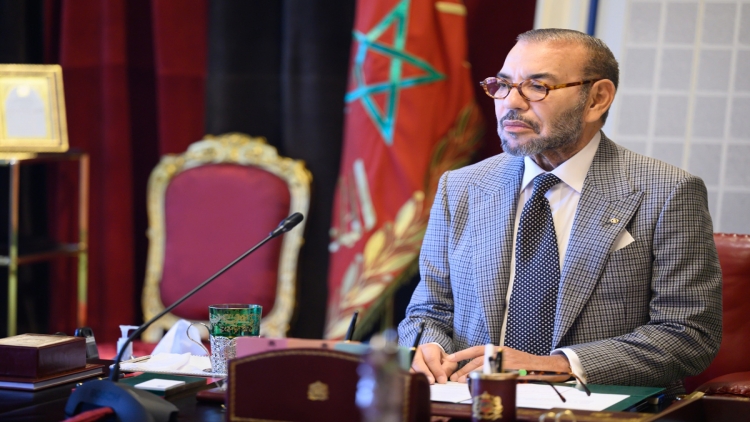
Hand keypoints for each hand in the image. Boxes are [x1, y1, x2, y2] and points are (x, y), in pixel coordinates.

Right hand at [410, 343, 457, 383]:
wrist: (430, 357)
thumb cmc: (440, 360)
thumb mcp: (448, 361)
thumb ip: (448, 368)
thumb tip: (442, 378)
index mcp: (429, 349)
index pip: (431, 358)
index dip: (436, 370)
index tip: (442, 380)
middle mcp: (417, 352)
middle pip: (417, 361)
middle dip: (424, 372)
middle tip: (431, 382)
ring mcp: (409, 359)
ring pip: (409, 367)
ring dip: (416, 377)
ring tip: (423, 384)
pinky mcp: (405, 366)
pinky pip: (406, 372)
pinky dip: (410, 379)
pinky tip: (416, 385)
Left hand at [446, 346, 570, 381]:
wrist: (540, 365)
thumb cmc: (521, 362)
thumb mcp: (506, 356)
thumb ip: (492, 359)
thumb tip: (474, 368)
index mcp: (497, 348)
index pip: (475, 350)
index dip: (462, 354)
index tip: (451, 358)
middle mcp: (500, 354)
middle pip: (477, 362)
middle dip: (464, 370)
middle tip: (454, 377)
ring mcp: (504, 364)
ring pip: (483, 370)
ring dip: (471, 376)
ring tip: (461, 382)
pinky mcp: (510, 373)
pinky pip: (493, 378)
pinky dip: (485, 381)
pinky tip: (478, 384)